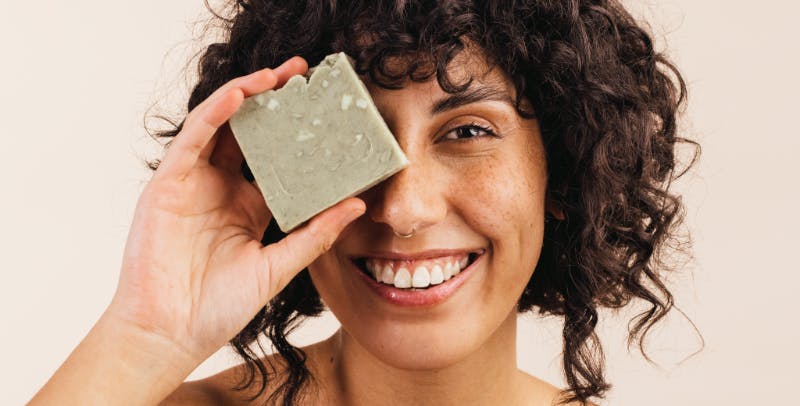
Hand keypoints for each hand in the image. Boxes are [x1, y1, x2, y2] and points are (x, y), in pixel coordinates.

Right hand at [107, 56, 364, 365]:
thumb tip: (358, 205)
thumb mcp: (279, 265)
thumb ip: (316, 234)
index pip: (277, 157)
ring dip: (246, 95)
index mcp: (249, 205)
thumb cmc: (220, 306)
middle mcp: (221, 188)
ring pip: (221, 125)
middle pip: (249, 132)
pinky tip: (239, 95)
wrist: (171, 332)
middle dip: (273, 101)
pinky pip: (193, 139)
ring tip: (276, 75)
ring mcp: (194, 182)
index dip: (298, 132)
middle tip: (303, 74)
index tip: (326, 111)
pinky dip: (215, 114)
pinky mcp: (169, 183)